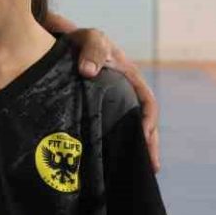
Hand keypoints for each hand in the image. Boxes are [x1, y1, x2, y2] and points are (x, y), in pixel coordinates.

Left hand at [69, 29, 159, 172]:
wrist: (64, 43)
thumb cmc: (80, 40)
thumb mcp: (89, 38)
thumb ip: (92, 49)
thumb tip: (89, 72)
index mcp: (130, 77)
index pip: (147, 101)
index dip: (148, 120)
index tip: (143, 137)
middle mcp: (126, 93)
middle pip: (143, 122)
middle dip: (149, 145)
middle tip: (151, 169)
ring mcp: (114, 104)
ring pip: (128, 129)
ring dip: (135, 150)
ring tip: (138, 175)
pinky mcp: (99, 111)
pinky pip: (111, 130)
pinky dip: (115, 146)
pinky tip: (111, 165)